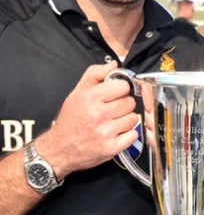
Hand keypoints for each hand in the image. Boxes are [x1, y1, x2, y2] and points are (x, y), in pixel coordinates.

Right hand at [36, 62, 139, 178]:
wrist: (59, 149)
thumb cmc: (70, 121)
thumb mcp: (77, 93)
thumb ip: (95, 75)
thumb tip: (113, 65)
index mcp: (90, 98)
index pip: (123, 86)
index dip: (120, 90)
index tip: (115, 95)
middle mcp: (98, 114)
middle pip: (130, 102)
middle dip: (123, 106)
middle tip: (112, 111)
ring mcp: (106, 132)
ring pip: (133, 118)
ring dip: (126, 120)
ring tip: (113, 122)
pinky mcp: (111, 148)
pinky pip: (133, 135)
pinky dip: (128, 135)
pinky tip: (116, 134)